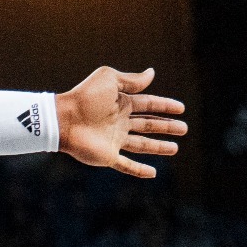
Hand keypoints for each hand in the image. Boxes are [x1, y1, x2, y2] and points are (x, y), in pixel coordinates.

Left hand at [57, 66, 186, 178]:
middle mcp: (119, 122)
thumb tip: (152, 74)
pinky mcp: (107, 155)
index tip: (181, 108)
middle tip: (184, 129)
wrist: (63, 119)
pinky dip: (139, 170)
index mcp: (121, 104)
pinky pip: (126, 165)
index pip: (148, 105)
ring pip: (141, 145)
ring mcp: (113, 140)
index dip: (164, 106)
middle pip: (148, 125)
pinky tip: (153, 173)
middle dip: (166, 127)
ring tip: (175, 148)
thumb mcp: (109, 79)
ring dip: (158, 147)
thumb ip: (131, 80)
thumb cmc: (84, 97)